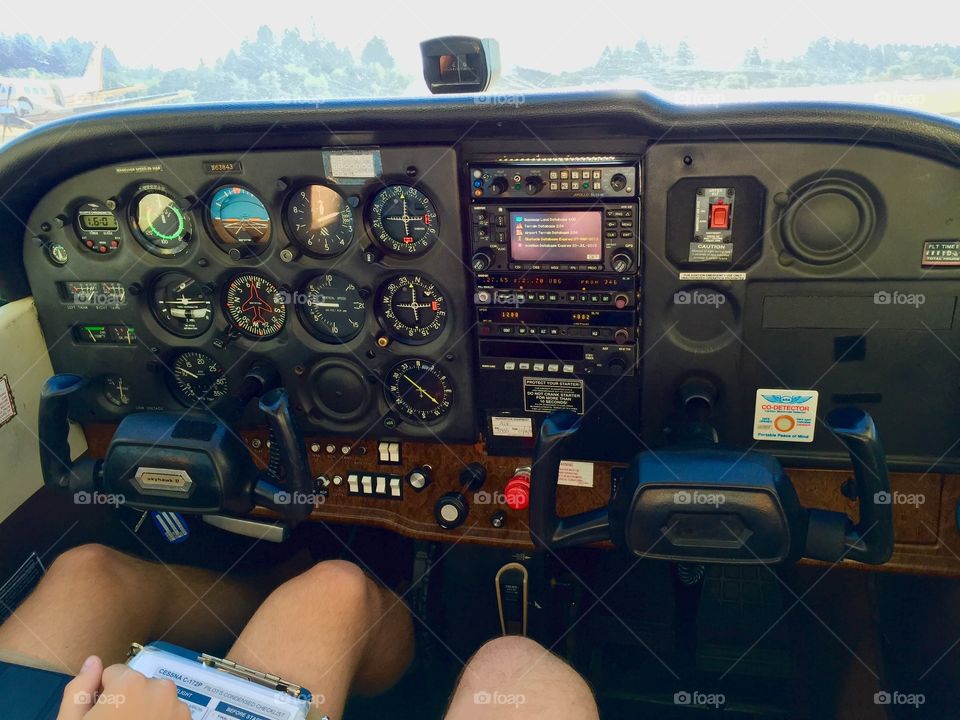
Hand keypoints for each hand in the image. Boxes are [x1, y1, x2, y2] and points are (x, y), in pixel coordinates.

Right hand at [57, 655, 189, 718]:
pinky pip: (170, 714)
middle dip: (126, 702)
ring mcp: (179, 708)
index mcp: (131, 683)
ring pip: (156, 700)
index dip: (101, 695)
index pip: (113, 673)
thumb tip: (93, 661)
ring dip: (145, 712)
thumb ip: (80, 689)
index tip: (98, 717)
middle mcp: (161, 688)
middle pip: (137, 686)